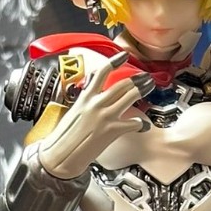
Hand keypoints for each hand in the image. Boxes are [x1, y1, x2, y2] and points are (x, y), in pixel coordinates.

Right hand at [36, 53, 152, 177]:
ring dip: (142, 90)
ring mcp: (105, 116)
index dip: (115, 61)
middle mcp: (96, 103)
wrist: (62, 154)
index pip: (101, 72)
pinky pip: (133, 123)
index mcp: (85, 97)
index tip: (124, 56)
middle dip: (137, 79)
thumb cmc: (64, 136)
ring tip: (149, 87)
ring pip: (129, 97)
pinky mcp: (112, 130)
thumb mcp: (73, 111)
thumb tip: (93, 95)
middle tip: (145, 77)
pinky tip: (143, 126)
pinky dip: (141, 124)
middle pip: (122, 85)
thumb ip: (86, 101)